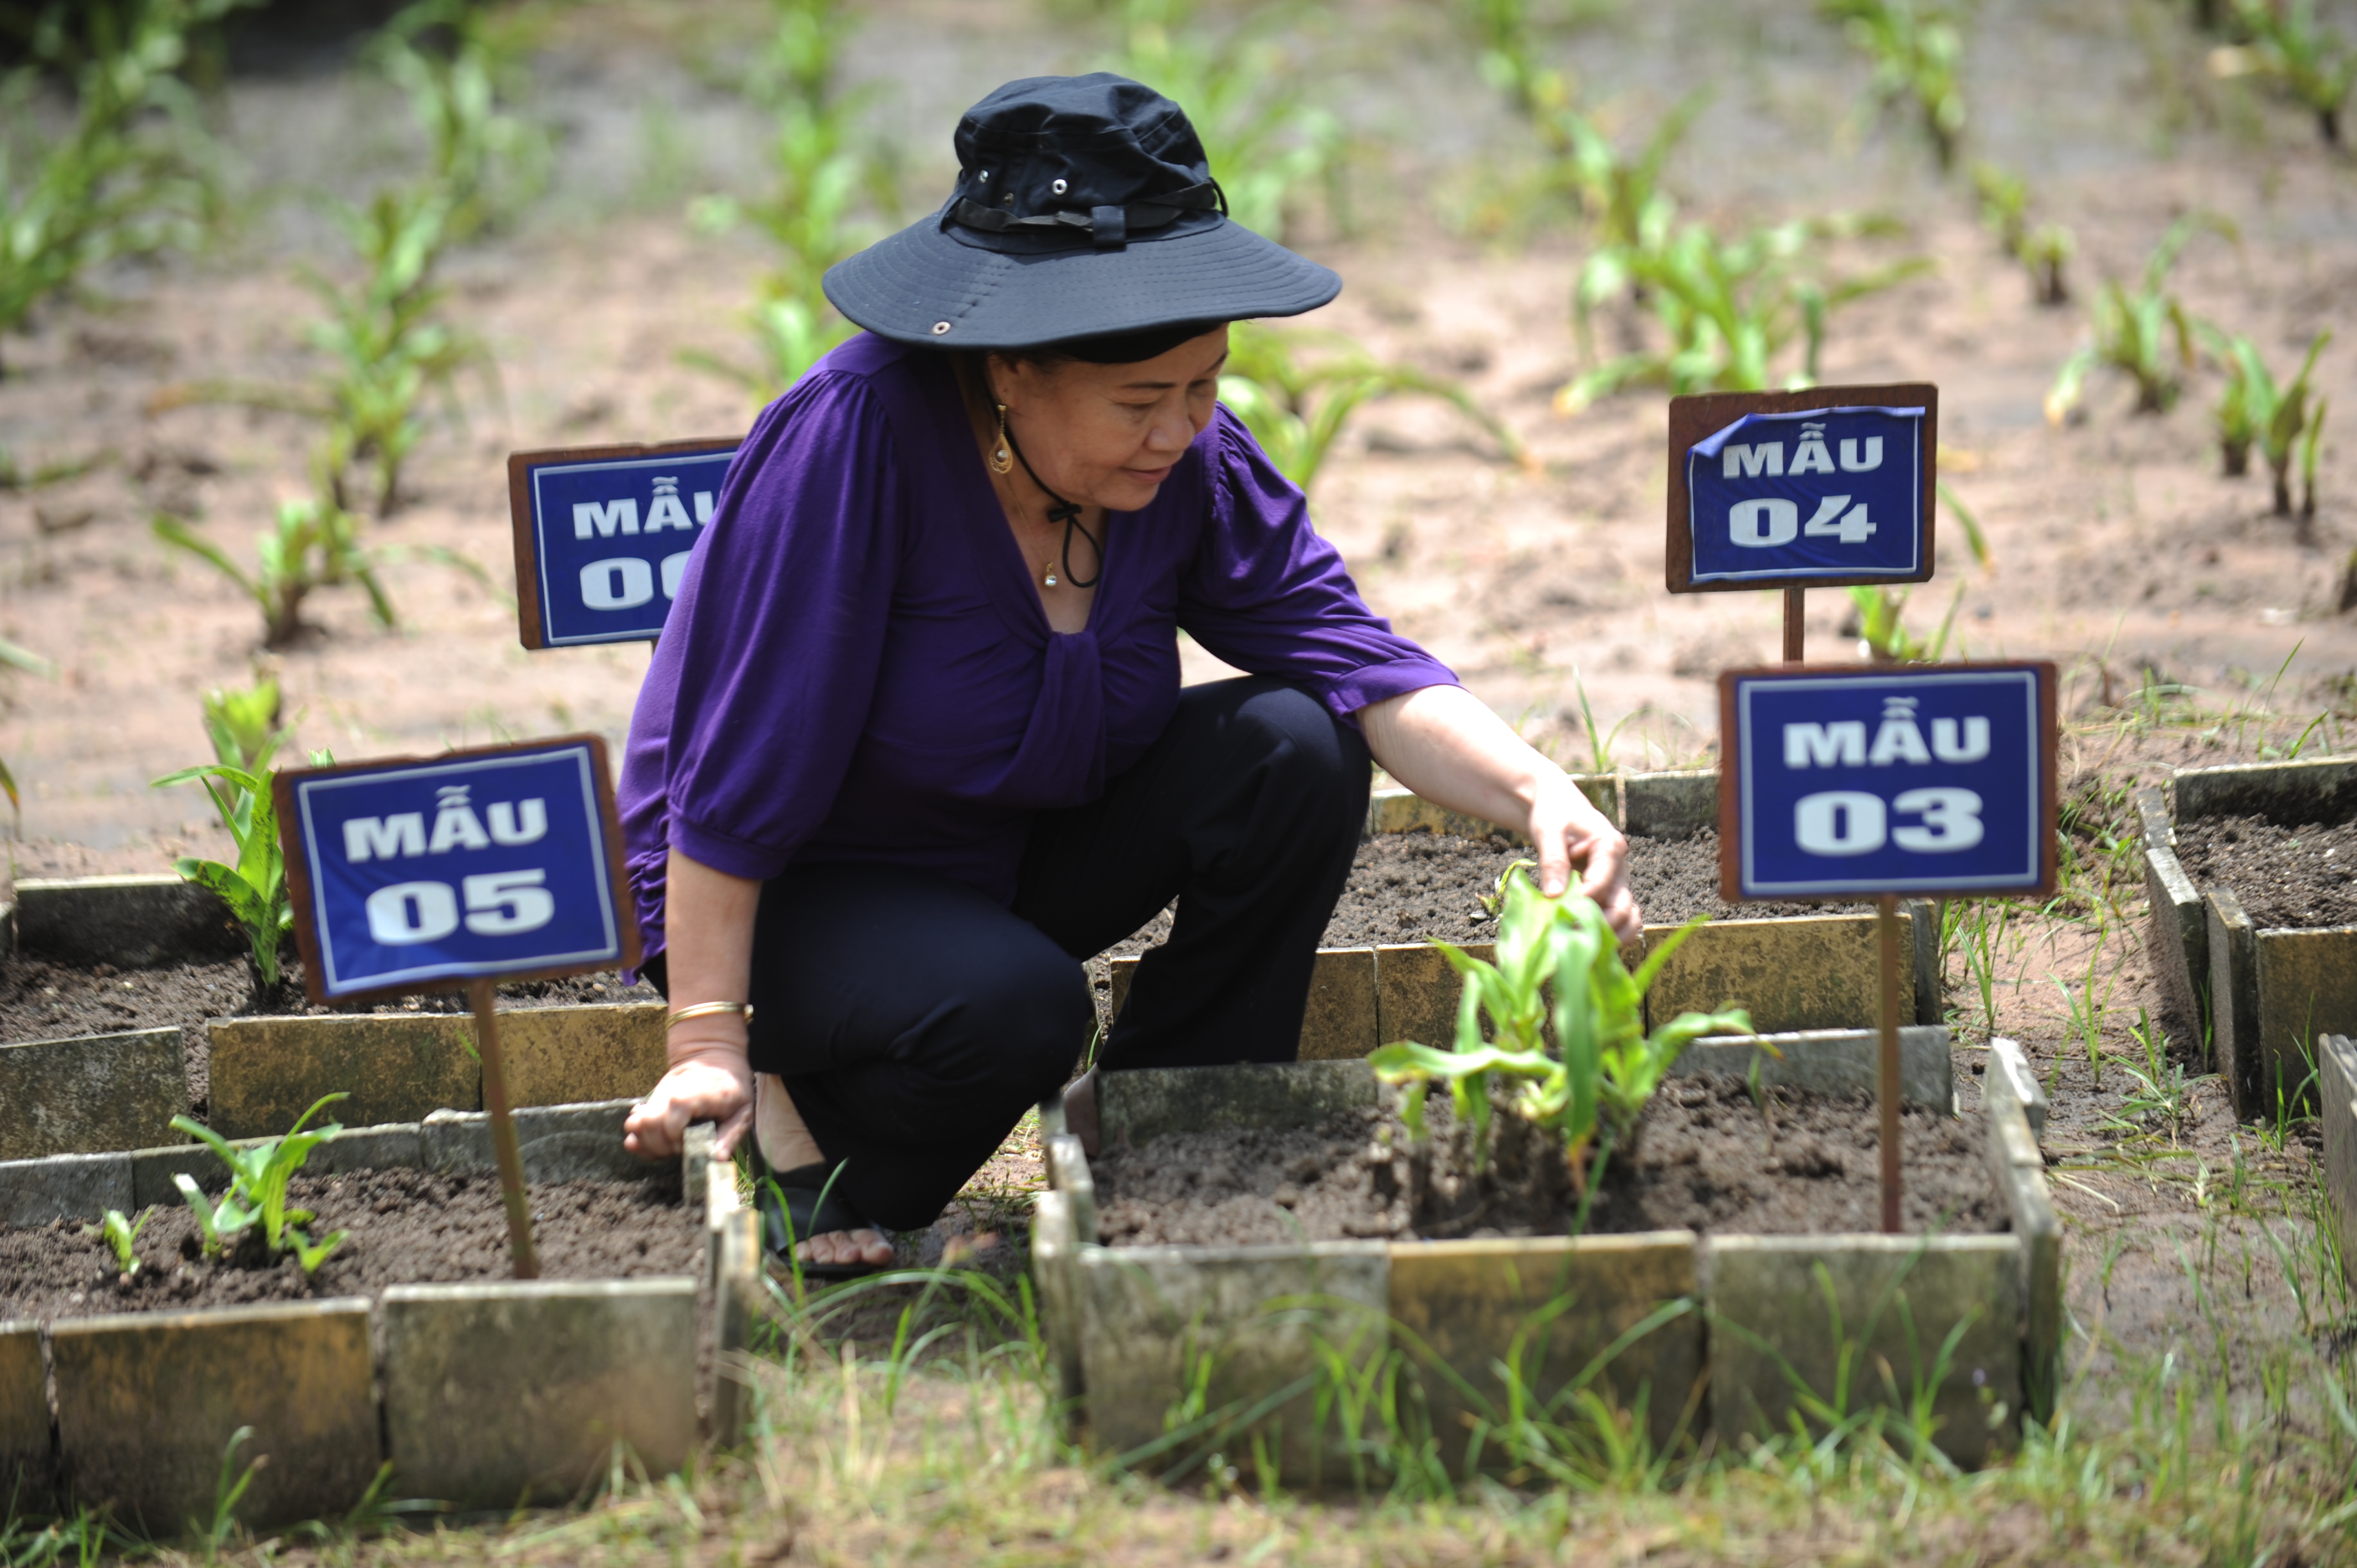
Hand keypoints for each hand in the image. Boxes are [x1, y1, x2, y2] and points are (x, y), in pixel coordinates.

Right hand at [623, 1044, 753, 1160]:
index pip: (671, 1128)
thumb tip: (717, 1160)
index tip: (692, 1145)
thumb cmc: (732, 1087)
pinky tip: (657, 1141)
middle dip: (662, 1147)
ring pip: (635, 1126)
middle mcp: (668, 1095)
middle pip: (649, 1128)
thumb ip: (730, 1136)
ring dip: (649, 1143)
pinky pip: (632, 1123)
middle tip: (680, 1148)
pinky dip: (639, 1137)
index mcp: (691, 1097)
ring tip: (669, 1147)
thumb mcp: (742, 1110)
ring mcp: (656, 1098)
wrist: (715, 1059)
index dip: (679, 1144)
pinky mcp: (650, 1102)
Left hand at [1527, 775, 1642, 941]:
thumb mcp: (1548, 830)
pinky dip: (1609, 934)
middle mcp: (1619, 868)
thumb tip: (1555, 895)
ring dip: (1610, 936)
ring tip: (1583, 948)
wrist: (1559, 806)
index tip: (1562, 912)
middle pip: (1622, 906)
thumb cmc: (1553, 814)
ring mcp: (1617, 882)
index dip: (1584, 900)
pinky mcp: (1609, 893)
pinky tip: (1587, 944)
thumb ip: (1553, 860)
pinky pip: (1619, 919)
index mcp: (1609, 846)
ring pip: (1628, 918)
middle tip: (1572, 939)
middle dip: (1600, 926)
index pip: (1602, 881)